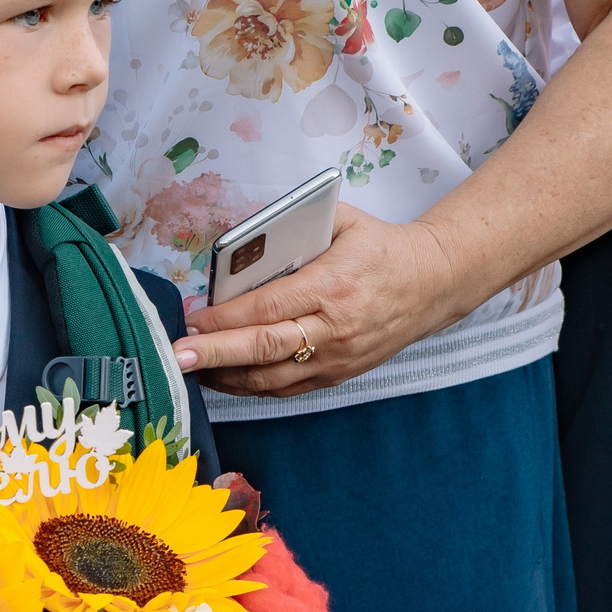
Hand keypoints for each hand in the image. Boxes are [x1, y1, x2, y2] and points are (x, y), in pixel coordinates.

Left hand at [175, 205, 472, 396]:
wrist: (437, 281)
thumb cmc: (381, 247)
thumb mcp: (342, 222)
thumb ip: (291, 228)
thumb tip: (238, 243)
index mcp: (333, 286)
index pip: (268, 308)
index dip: (225, 318)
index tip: (189, 317)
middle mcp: (335, 328)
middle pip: (263, 348)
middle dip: (213, 354)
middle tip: (174, 356)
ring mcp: (338, 358)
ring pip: (271, 378)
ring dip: (224, 377)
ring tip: (187, 370)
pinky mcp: (340, 375)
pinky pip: (286, 389)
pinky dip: (250, 386)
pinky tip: (222, 377)